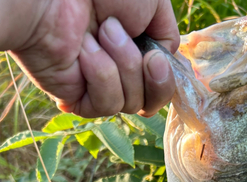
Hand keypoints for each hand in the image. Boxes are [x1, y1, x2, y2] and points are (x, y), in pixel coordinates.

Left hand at [6, 0, 178, 117]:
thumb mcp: (153, 3)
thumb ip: (167, 36)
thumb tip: (163, 61)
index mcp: (137, 49)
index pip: (161, 84)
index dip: (165, 79)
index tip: (158, 59)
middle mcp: (120, 71)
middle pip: (152, 101)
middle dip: (150, 74)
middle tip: (127, 39)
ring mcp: (99, 86)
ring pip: (133, 103)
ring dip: (123, 65)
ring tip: (99, 33)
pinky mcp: (79, 99)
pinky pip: (108, 105)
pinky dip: (101, 76)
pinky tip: (84, 52)